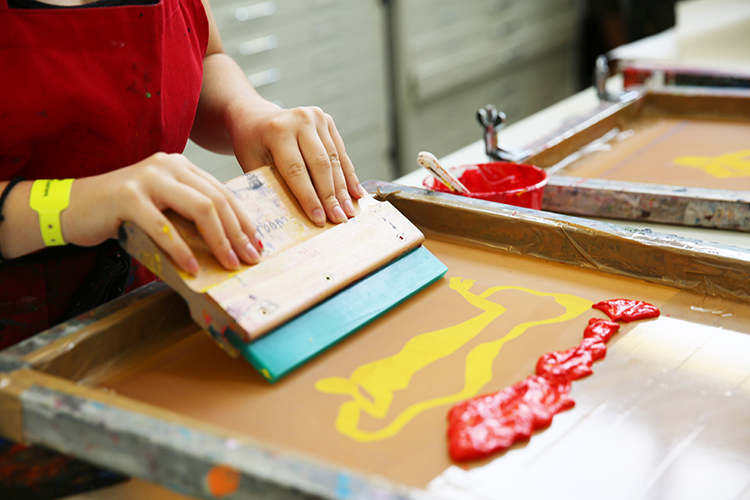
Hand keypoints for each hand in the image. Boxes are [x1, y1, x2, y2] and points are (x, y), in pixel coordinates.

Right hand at [65, 153, 261, 272]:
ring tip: (228, 264)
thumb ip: (189, 214)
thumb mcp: (163, 207)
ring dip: (218, 241)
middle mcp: (168, 166)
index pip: (224, 192)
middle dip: (238, 233)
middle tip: (249, 258)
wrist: (72, 206)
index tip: (257, 244)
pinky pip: (164, 227)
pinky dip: (181, 249)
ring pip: (199, 208)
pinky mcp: (127, 197)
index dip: (244, 220)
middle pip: (217, 200)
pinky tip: (193, 267)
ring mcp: (148, 179)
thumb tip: (228, 243)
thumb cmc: (122, 212)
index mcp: (181, 166)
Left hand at [229, 103, 365, 225]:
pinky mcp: (327, 121)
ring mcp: (316, 118)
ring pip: (334, 160)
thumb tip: (290, 217)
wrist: (256, 117)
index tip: (319, 219)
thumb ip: (270, 185)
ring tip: (348, 211)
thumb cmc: (252, 145)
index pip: (296, 170)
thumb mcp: (251, 163)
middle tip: (338, 219)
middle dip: (330, 196)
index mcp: (277, 130)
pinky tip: (355, 194)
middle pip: (320, 165)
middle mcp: (299, 120)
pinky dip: (349, 175)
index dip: (309, 197)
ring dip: (343, 189)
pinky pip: (341, 153)